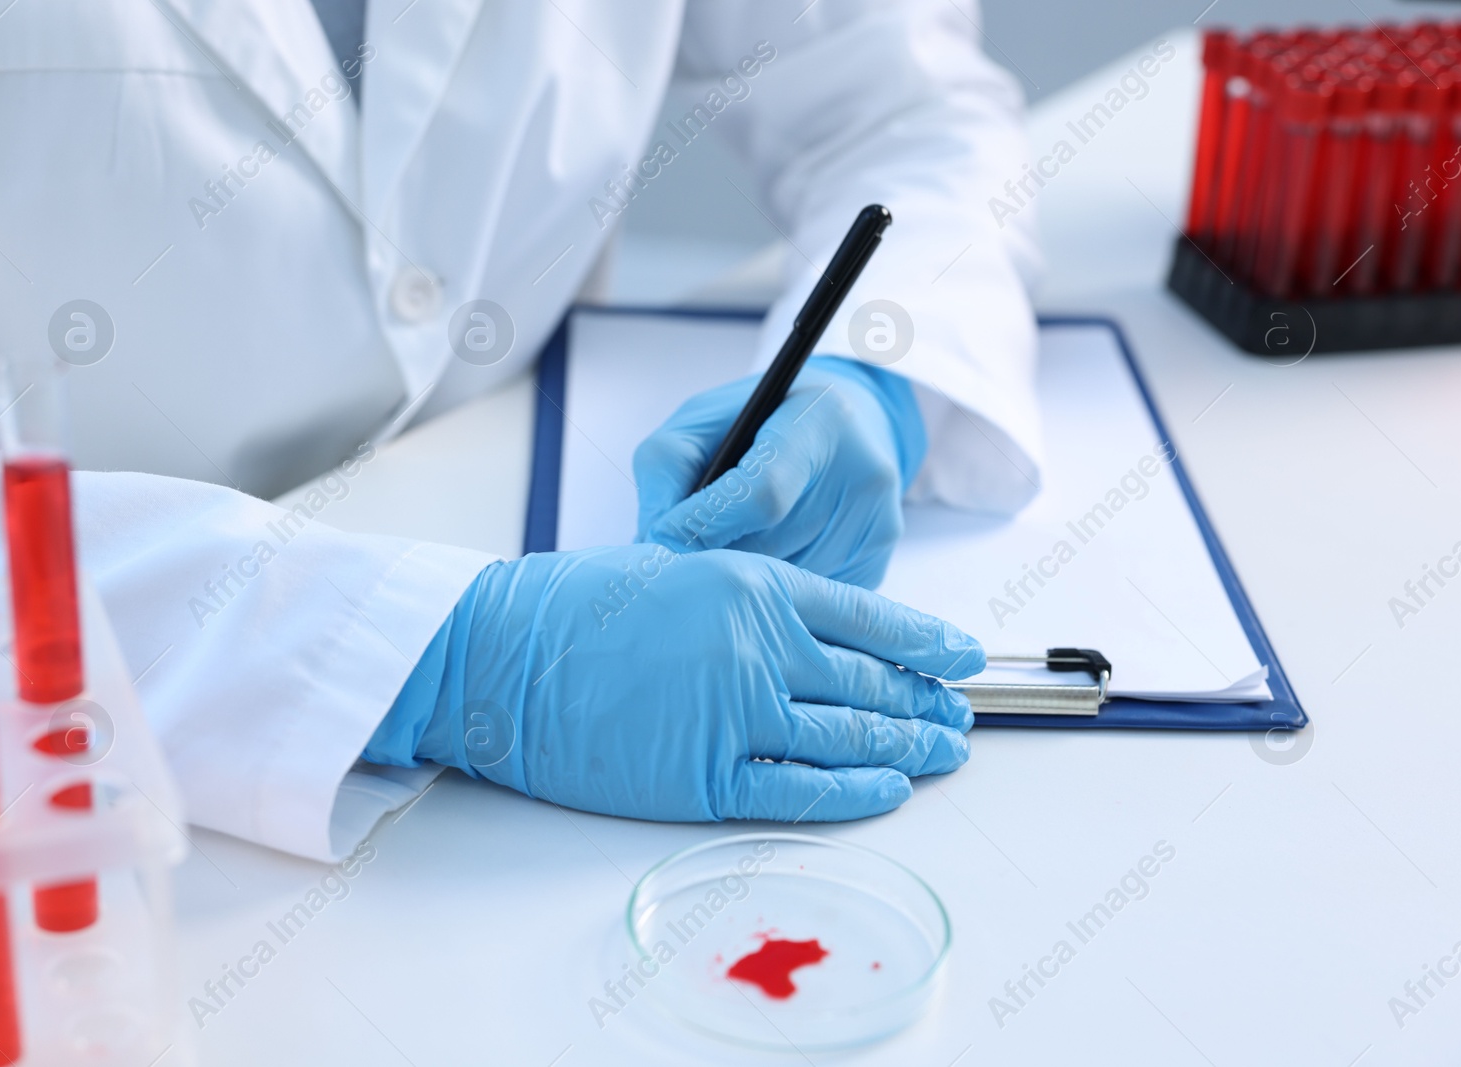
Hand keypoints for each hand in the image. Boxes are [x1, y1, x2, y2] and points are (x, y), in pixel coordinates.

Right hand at [368, 545, 982, 822]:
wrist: (499, 655)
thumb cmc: (573, 607)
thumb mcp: (676, 570)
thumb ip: (747, 600)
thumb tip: (804, 635)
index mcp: (754, 585)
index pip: (869, 616)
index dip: (926, 641)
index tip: (962, 655)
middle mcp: (759, 647)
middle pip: (870, 682)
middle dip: (924, 702)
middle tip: (959, 716)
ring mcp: (736, 715)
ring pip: (849, 737)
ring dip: (906, 748)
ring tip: (941, 754)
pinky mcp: (705, 777)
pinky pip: (801, 791)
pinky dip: (854, 793)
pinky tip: (889, 791)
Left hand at [633, 357, 924, 589]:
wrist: (843, 427)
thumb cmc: (759, 422)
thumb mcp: (704, 419)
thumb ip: (668, 468)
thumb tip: (654, 543)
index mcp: (819, 420)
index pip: (761, 494)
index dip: (704, 526)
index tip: (663, 541)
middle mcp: (863, 473)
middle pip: (769, 550)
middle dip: (713, 561)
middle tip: (676, 562)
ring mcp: (878, 525)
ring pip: (785, 586)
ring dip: (740, 583)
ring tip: (719, 560)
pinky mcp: (878, 564)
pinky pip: (806, 603)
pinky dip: (771, 595)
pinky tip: (759, 569)